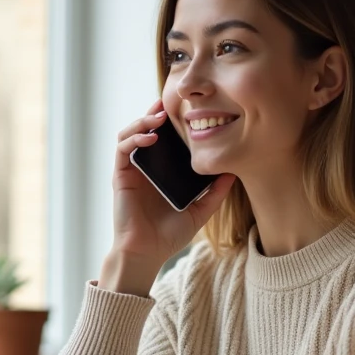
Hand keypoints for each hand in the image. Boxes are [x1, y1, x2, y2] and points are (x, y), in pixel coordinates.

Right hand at [107, 100, 235, 291]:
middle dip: (156, 112)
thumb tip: (233, 173)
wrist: (146, 253)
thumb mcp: (200, 211)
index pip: (164, 138)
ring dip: (143, 120)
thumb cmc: (168, 235)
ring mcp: (131, 169)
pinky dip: (135, 138)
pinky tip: (150, 136)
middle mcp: (145, 167)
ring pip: (130, 133)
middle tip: (170, 102)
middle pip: (146, 129)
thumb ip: (215, 193)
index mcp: (162, 171)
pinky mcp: (120, 175)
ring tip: (159, 116)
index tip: (188, 108)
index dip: (171, 121)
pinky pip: (123, 149)